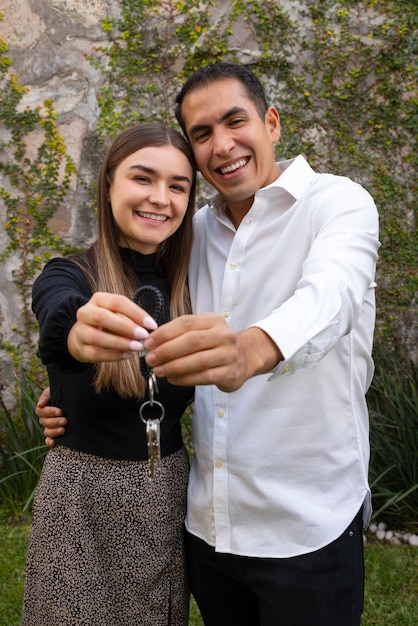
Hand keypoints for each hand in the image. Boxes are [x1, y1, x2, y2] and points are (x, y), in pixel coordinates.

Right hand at [36, 387, 66, 446]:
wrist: (75, 399)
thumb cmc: (64, 393)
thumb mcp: (54, 391)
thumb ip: (46, 395)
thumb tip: (40, 404)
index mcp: (44, 408)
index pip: (42, 411)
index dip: (50, 412)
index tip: (60, 411)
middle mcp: (45, 419)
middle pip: (44, 422)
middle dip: (55, 422)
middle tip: (65, 420)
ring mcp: (49, 428)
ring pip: (47, 432)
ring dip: (54, 432)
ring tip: (63, 429)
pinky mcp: (54, 435)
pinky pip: (48, 440)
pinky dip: (49, 442)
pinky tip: (54, 443)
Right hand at [68, 292, 157, 362]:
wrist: (82, 335)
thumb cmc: (107, 323)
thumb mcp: (118, 314)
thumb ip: (131, 319)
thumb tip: (149, 328)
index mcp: (98, 299)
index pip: (117, 302)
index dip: (136, 313)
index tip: (152, 325)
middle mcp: (86, 313)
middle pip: (102, 316)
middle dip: (125, 327)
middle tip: (143, 336)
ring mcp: (80, 331)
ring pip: (96, 337)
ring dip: (120, 343)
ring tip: (137, 347)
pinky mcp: (80, 348)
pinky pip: (96, 353)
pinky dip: (114, 356)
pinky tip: (128, 355)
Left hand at [143, 313, 282, 391]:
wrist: (246, 357)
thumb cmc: (216, 344)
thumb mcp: (203, 331)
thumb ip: (180, 334)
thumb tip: (151, 343)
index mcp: (214, 320)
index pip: (186, 323)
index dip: (164, 333)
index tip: (148, 343)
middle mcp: (224, 335)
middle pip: (191, 341)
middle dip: (167, 351)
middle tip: (150, 359)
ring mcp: (229, 354)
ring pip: (198, 361)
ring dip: (174, 367)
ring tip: (158, 371)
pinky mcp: (230, 373)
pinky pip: (204, 377)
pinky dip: (185, 379)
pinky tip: (173, 379)